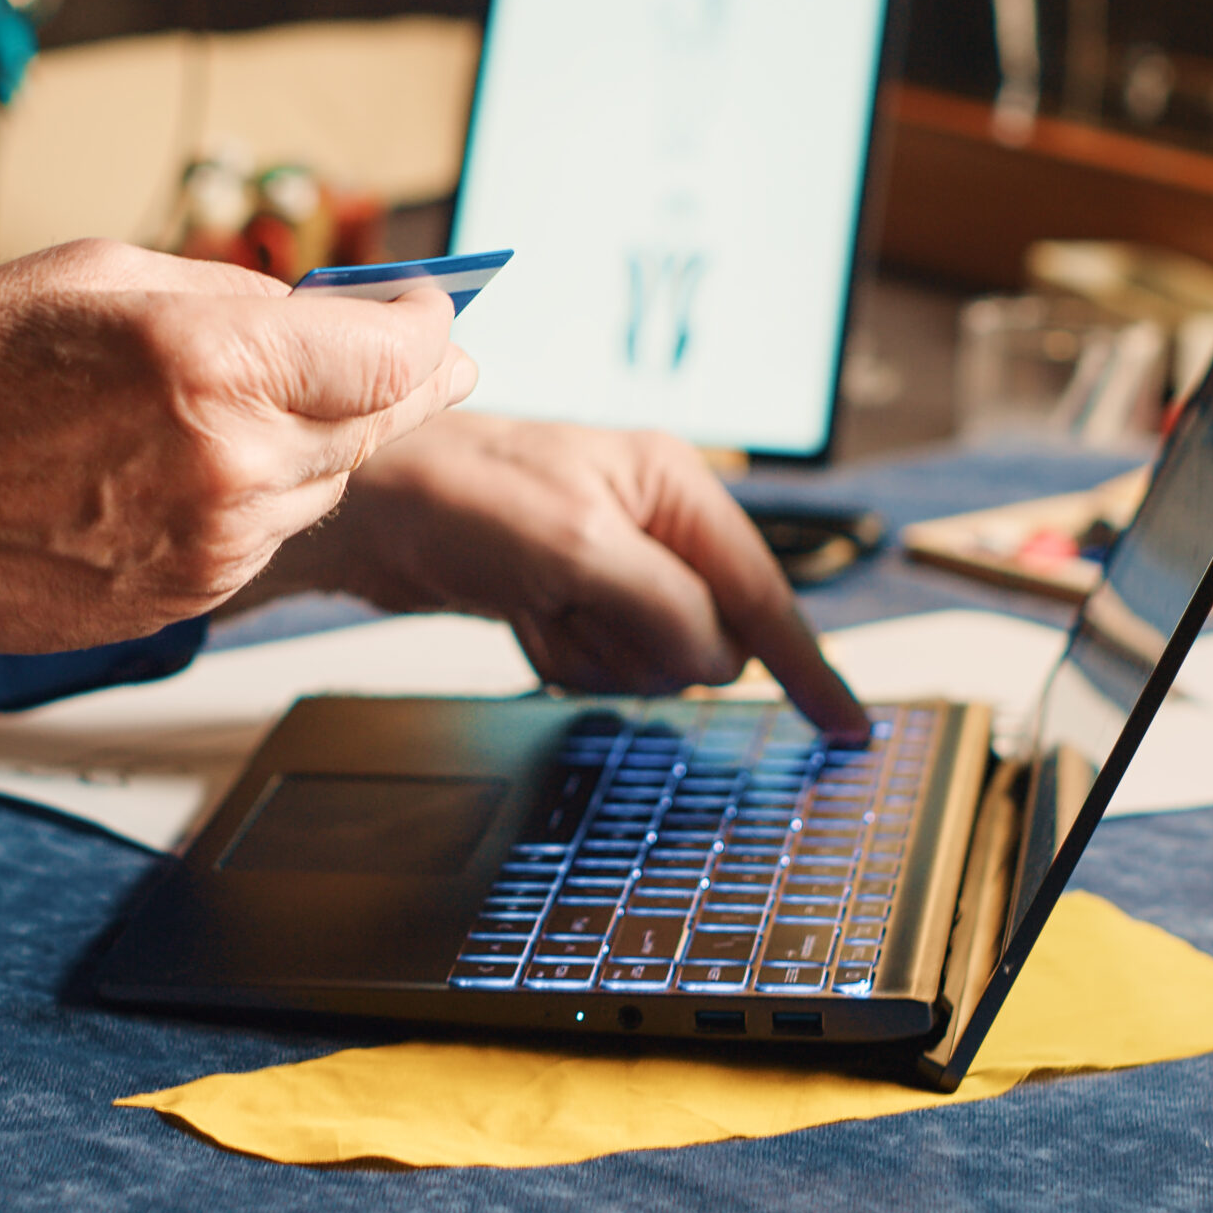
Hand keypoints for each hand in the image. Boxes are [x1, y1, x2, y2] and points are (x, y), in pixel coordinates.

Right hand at [0, 239, 474, 707]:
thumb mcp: (97, 275)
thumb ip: (229, 294)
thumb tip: (322, 311)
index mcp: (213, 361)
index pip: (393, 355)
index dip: (430, 329)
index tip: (438, 309)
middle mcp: (231, 462)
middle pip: (379, 424)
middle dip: (412, 382)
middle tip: (438, 356)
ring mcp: (214, 544)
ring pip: (325, 485)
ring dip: (324, 442)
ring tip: (279, 402)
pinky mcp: (188, 598)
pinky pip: (266, 537)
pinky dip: (262, 497)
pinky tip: (206, 466)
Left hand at [238, 411, 870, 741]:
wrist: (365, 510)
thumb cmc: (458, 497)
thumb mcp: (577, 549)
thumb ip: (666, 605)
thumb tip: (721, 662)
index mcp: (673, 486)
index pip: (763, 593)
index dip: (807, 665)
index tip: (847, 725)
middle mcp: (652, 521)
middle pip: (705, 639)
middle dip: (644, 644)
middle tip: (575, 605)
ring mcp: (611, 563)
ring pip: (652, 662)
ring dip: (595, 652)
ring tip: (541, 603)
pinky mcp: (570, 596)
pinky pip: (600, 663)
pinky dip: (563, 655)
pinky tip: (524, 615)